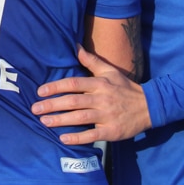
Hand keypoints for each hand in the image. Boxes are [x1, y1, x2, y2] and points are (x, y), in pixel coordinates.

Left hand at [31, 46, 150, 144]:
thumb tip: (75, 46)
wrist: (149, 106)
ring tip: (44, 122)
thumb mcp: (109, 71)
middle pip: (73, 101)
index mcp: (99, 83)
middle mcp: (102, 98)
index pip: (73, 83)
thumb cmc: (124, 87)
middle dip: (52, 105)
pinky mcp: (112, 131)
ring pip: (80, 117)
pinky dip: (78, 137)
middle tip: (35, 108)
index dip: (56, 87)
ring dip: (61, 120)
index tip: (40, 91)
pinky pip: (93, 134)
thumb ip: (91, 60)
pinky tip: (63, 138)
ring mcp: (107, 115)